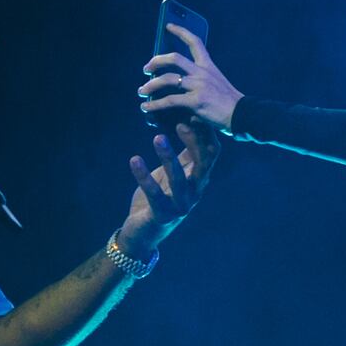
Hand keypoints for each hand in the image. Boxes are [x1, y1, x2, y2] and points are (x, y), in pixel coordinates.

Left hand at [116, 116, 219, 259]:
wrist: (144, 233)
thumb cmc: (159, 199)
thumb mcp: (174, 174)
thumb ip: (184, 155)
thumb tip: (190, 124)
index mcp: (198, 179)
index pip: (211, 153)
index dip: (205, 133)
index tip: (193, 112)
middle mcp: (195, 192)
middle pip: (204, 164)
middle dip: (194, 141)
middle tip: (181, 121)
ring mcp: (181, 205)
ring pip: (180, 178)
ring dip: (168, 156)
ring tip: (157, 137)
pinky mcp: (163, 215)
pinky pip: (154, 193)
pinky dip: (144, 175)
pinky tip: (134, 159)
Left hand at [138, 34, 243, 130]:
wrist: (243, 115)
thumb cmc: (230, 103)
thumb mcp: (217, 84)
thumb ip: (200, 82)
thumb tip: (181, 86)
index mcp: (208, 66)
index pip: (195, 42)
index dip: (181, 31)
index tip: (168, 26)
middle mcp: (202, 73)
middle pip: (174, 58)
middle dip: (156, 61)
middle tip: (146, 68)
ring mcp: (199, 86)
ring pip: (168, 79)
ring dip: (151, 84)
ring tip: (142, 91)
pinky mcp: (195, 101)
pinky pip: (170, 100)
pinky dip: (155, 104)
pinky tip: (146, 108)